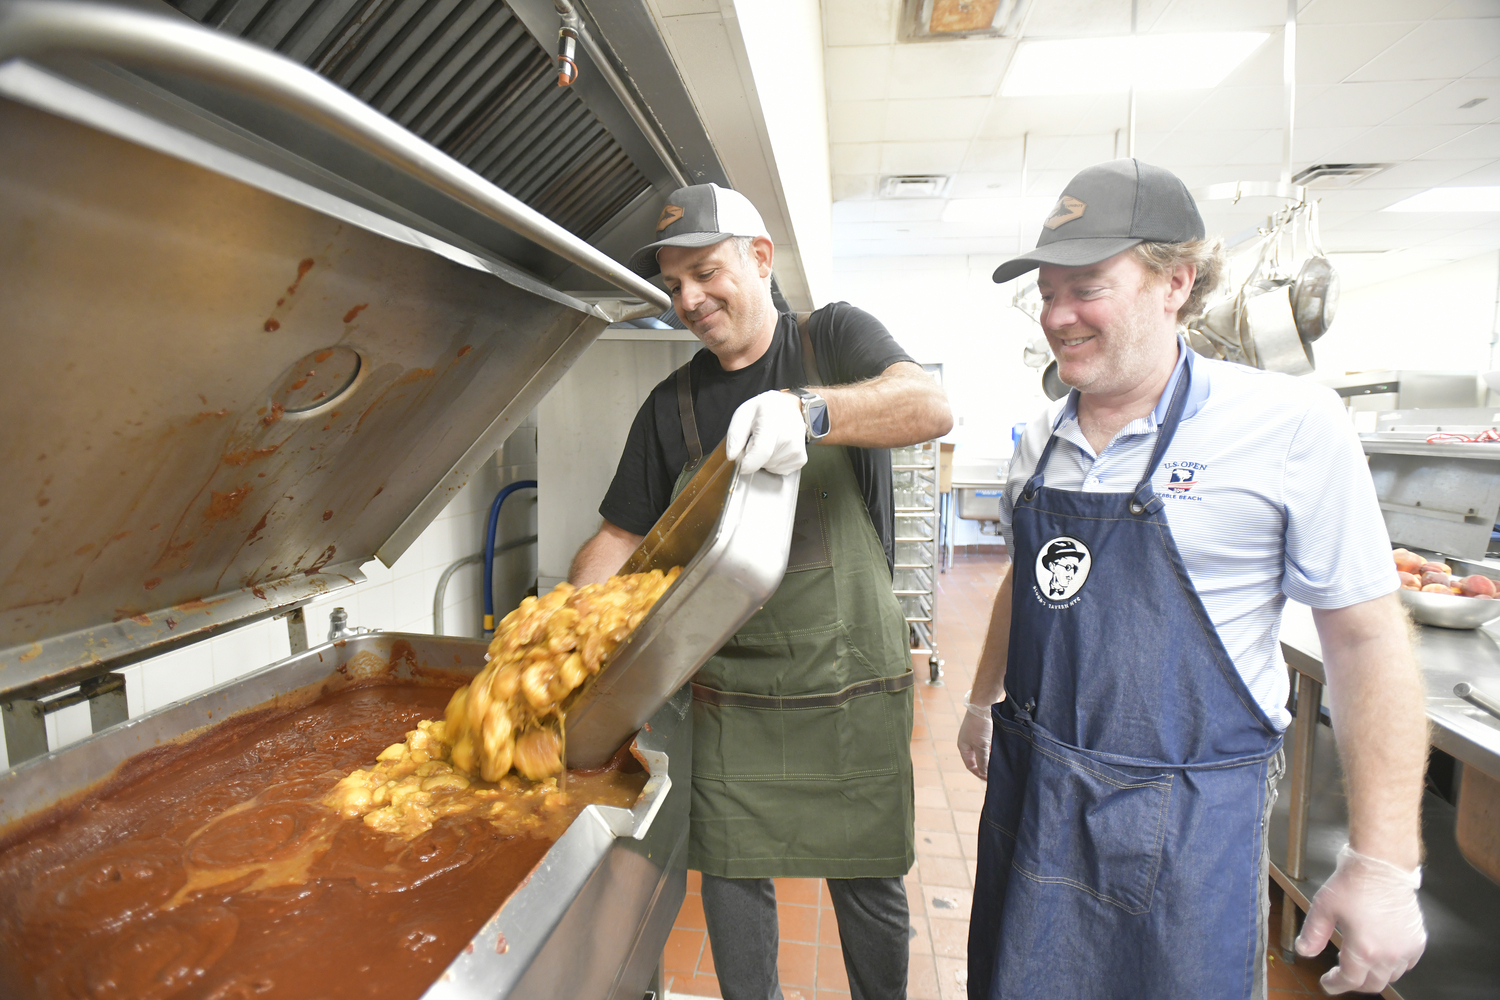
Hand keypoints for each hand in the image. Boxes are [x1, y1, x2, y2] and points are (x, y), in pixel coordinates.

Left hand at [726, 390, 807, 474]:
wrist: (788, 407)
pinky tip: (776, 448)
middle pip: (763, 462)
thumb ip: (735, 436)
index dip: (748, 463)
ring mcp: (797, 448)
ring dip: (765, 459)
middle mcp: (789, 436)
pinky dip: (774, 463)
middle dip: (754, 456)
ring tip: (768, 442)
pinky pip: (779, 470)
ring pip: (770, 467)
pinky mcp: (801, 458)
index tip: (741, 465)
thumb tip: (732, 456)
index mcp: (772, 422)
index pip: (762, 451)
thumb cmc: (765, 410)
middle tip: (757, 440)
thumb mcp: (743, 414)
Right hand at [957, 691, 993, 779]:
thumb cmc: (979, 725)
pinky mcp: (985, 730)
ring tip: (1001, 762)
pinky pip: (990, 744)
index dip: (980, 773)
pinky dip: (995, 749)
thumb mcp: (981, 746)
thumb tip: (985, 773)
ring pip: (985, 752)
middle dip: (987, 766)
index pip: (971, 765)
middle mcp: (969, 742)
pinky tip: (1003, 751)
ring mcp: (977, 736)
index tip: (990, 779)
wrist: (984, 704)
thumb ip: (983, 761)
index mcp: (963, 747)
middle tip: (997, 772)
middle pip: (978, 759)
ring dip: (992, 757)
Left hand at [1295, 843, 1425, 993]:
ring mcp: (1406, 948)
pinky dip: (1394, 966)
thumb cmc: (1355, 882)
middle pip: (1372, 984)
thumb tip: (1304, 951)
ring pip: (1390, 976)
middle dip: (1354, 984)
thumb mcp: (1323, 907)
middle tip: (1342, 976)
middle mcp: (1388, 954)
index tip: (1328, 983)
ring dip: (1374, 975)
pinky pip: (1407, 964)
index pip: (1350, 980)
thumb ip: (1313, 933)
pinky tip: (1382, 955)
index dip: (1336, 985)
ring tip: (1360, 963)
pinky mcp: (1417, 940)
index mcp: (1364, 949)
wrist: (1381, 865)